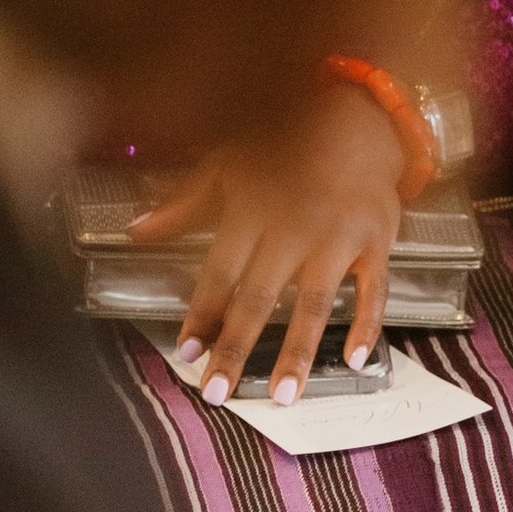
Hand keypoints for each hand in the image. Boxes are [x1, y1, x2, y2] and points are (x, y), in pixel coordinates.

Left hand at [135, 78, 404, 403]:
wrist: (357, 114)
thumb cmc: (284, 139)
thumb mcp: (226, 163)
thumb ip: (183, 204)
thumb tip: (135, 233)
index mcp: (252, 210)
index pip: (219, 273)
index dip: (202, 315)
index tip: (186, 353)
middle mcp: (294, 228)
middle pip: (260, 297)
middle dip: (237, 348)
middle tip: (218, 393)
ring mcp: (339, 237)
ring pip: (315, 303)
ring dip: (296, 352)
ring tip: (283, 397)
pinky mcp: (377, 241)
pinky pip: (374, 290)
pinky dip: (367, 325)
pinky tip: (354, 361)